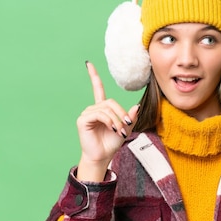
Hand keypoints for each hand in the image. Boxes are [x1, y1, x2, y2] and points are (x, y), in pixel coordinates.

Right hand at [76, 61, 138, 180]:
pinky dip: (108, 121)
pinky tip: (111, 128)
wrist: (103, 156)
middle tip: (126, 126)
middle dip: (121, 113)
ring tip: (119, 131)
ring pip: (106, 108)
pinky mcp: (83, 120)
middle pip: (110, 102)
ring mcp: (87, 114)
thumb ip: (131, 117)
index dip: (93, 76)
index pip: (97, 88)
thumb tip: (137, 106)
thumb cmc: (111, 143)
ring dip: (116, 120)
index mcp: (102, 109)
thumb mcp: (126, 129)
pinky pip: (99, 114)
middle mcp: (93, 109)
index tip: (88, 64)